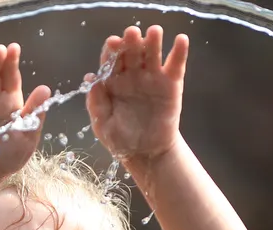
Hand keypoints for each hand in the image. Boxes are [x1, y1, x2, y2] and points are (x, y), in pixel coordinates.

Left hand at [86, 25, 187, 163]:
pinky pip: (176, 65)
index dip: (111, 50)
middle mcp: (132, 75)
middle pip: (131, 52)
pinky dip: (179, 52)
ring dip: (153, 41)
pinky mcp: (172, 84)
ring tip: (154, 32)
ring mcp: (152, 78)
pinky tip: (181, 40)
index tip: (112, 43)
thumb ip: (95, 103)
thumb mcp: (102, 124)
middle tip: (132, 33)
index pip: (111, 60)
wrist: (146, 154)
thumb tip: (91, 79)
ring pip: (152, 54)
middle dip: (131, 42)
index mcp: (113, 81)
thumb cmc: (121, 139)